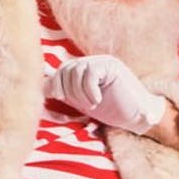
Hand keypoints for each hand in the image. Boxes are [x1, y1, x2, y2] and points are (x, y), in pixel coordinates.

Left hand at [46, 55, 166, 133]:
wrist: (137, 116)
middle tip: (83, 105)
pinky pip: (89, 72)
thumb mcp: (82, 102)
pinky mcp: (111, 65)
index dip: (55, 83)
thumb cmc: (112, 112)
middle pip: (65, 69)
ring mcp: (102, 62)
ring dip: (80, 93)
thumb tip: (42, 86)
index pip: (61, 70)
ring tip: (92, 105)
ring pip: (75, 70)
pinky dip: (90, 90)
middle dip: (69, 90)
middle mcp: (92, 63)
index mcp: (84, 70)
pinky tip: (97, 100)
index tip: (59, 97)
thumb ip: (66, 93)